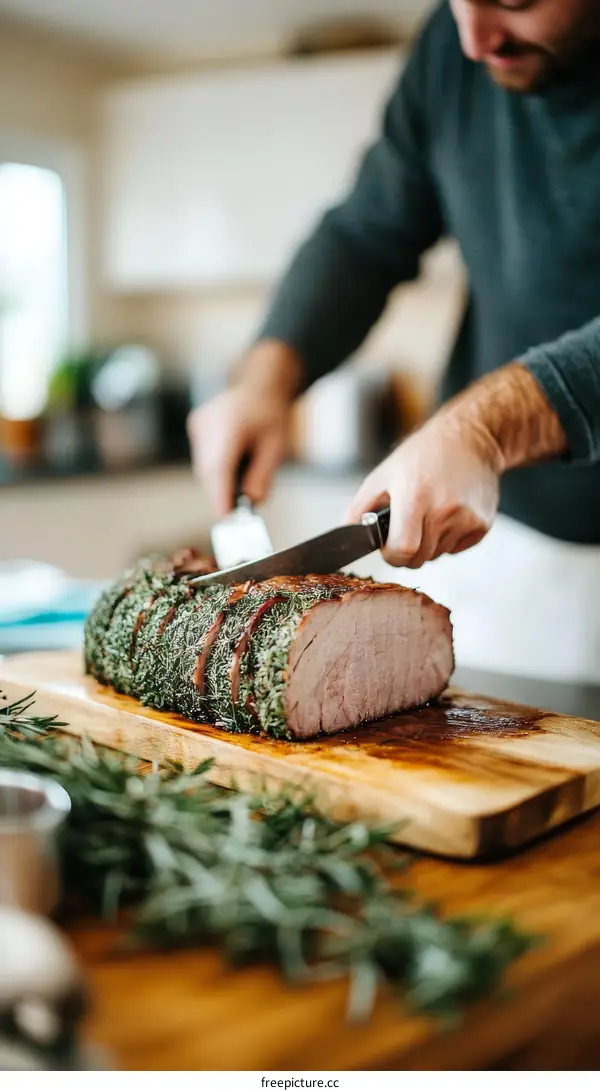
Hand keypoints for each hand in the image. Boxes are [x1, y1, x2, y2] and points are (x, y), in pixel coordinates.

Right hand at [186, 341, 300, 515]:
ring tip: (243, 464)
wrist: (259, 384)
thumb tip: (252, 503)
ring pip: (204, 466)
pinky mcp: (195, 426)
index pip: (220, 468)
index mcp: (231, 426)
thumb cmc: (270, 414)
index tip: (225, 515)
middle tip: (240, 504)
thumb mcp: (275, 448)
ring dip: (220, 477)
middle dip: (223, 490)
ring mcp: (199, 424)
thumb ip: (263, 477)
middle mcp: (209, 424)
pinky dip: (215, 465)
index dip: (220, 494)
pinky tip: (233, 452)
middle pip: (210, 471)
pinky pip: (202, 456)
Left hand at [346, 413, 500, 568]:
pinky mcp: (482, 525)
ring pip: (437, 555)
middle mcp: (444, 510)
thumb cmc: (423, 455)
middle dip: (407, 550)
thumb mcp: (383, 475)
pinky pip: (456, 549)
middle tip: (406, 526)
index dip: (391, 554)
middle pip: (419, 559)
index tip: (389, 544)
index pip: (402, 551)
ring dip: (428, 543)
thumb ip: (359, 509)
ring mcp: (466, 519)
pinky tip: (447, 514)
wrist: (471, 439)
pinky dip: (448, 539)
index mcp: (415, 497)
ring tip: (429, 513)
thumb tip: (345, 537)